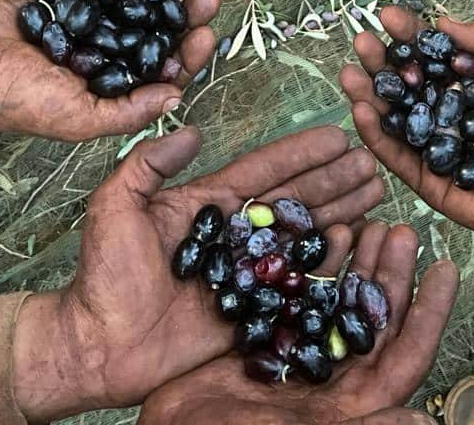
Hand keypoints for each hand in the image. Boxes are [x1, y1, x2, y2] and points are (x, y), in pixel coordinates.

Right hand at [0, 0, 219, 137]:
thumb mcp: (79, 119)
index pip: (159, 71)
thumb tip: (177, 97)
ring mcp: (83, 21)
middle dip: (181, 13)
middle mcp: (102, 55)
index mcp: (110, 89)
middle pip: (153, 31)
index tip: (207, 33)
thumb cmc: (18, 102)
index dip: (187, 54)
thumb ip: (128, 111)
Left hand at [12, 125, 387, 417]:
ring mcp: (245, 274)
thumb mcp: (114, 204)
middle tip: (372, 162)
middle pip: (294, 201)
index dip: (301, 153)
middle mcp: (233, 236)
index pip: (264, 172)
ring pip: (302, 237)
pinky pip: (296, 285)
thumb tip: (191, 130)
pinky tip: (355, 243)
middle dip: (334, 181)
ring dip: (340, 214)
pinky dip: (327, 265)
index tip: (336, 135)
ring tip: (376, 193)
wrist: (98, 344)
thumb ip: (148, 164)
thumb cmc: (101, 275)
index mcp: (206, 205)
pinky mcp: (250, 311)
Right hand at [140, 219, 458, 424]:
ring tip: (372, 222)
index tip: (447, 268)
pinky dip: (315, 266)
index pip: (407, 354)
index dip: (430, 313)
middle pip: (376, 318)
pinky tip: (326, 234)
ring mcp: (302, 357)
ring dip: (359, 263)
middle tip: (401, 230)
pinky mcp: (268, 341)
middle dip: (392, 273)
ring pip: (342, 301)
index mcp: (354, 405)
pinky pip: (301, 297)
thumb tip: (426, 423)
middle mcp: (336, 378)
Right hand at [340, 7, 473, 236]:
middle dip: (380, 62)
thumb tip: (443, 20)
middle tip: (362, 41)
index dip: (407, 36)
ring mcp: (430, 147)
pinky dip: (375, 134)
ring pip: (391, 117)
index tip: (387, 15)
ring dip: (368, 95)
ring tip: (349, 74)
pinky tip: (362, 111)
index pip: (428, 57)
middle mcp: (442, 115)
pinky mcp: (424, 178)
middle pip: (402, 84)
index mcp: (462, 89)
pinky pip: (394, 155)